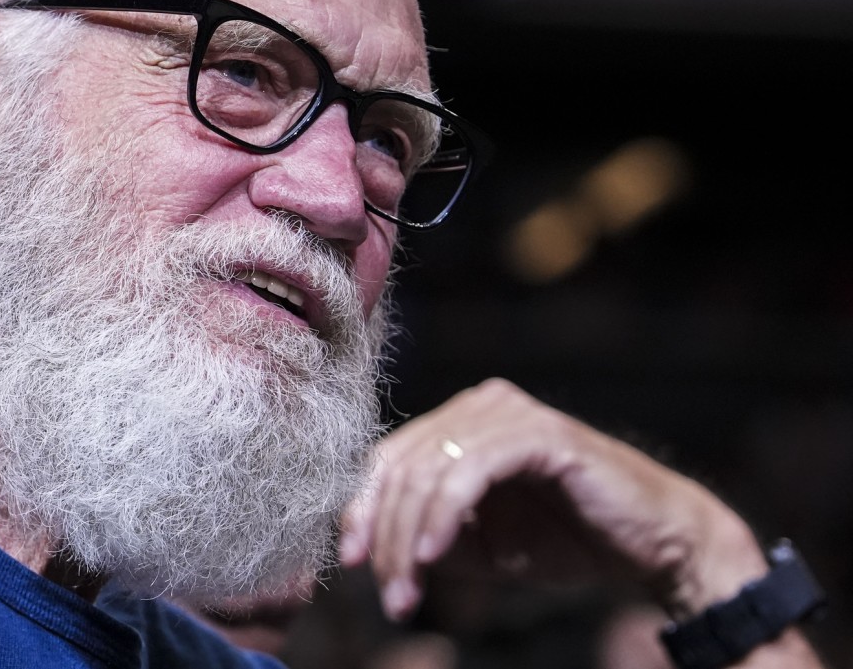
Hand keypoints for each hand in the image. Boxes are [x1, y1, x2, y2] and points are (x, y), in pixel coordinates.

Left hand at [339, 378, 768, 622]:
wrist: (654, 544)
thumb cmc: (567, 538)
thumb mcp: (481, 545)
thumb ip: (429, 535)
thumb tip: (372, 548)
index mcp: (460, 423)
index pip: (388, 458)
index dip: (362, 510)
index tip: (350, 564)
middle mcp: (479, 405)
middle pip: (401, 464)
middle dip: (386, 536)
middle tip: (391, 598)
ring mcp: (509, 413)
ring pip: (429, 470)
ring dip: (409, 538)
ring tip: (409, 592)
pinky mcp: (539, 433)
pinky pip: (470, 471)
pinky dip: (444, 515)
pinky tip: (434, 556)